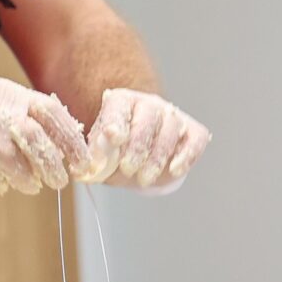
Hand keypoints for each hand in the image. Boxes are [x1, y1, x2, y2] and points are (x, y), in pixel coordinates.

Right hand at [0, 62, 89, 193]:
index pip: (53, 114)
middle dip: (55, 166)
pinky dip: (0, 183)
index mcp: (7, 93)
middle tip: (59, 180)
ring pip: (20, 165)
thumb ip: (14, 111)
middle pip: (42, 143)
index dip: (72, 139)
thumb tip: (49, 137)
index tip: (82, 159)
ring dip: (30, 179)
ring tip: (30, 184)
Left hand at [83, 88, 210, 189]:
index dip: (116, 120)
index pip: (119, 105)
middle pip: (148, 117)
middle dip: (138, 146)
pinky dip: (187, 155)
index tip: (113, 137)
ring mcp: (172, 116)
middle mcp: (148, 104)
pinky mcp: (193, 132)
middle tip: (128, 169)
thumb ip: (96, 157)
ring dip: (157, 157)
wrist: (141, 159)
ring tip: (143, 179)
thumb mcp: (102, 155)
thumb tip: (86, 167)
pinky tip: (175, 170)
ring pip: (171, 129)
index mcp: (121, 102)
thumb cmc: (118, 153)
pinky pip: (195, 140)